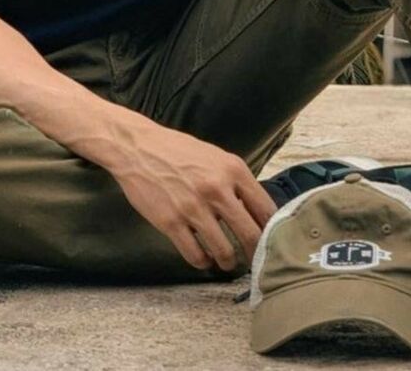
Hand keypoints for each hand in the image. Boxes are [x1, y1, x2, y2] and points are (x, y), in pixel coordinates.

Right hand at [107, 116, 277, 271]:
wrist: (137, 147)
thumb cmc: (178, 151)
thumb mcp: (215, 157)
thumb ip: (236, 181)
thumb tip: (257, 210)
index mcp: (233, 169)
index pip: (266, 209)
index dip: (273, 231)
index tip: (272, 242)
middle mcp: (217, 188)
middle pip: (250, 235)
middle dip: (255, 254)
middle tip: (254, 261)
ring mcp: (193, 207)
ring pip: (224, 251)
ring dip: (228, 262)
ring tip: (226, 261)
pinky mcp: (171, 222)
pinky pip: (195, 255)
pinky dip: (203, 262)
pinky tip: (203, 258)